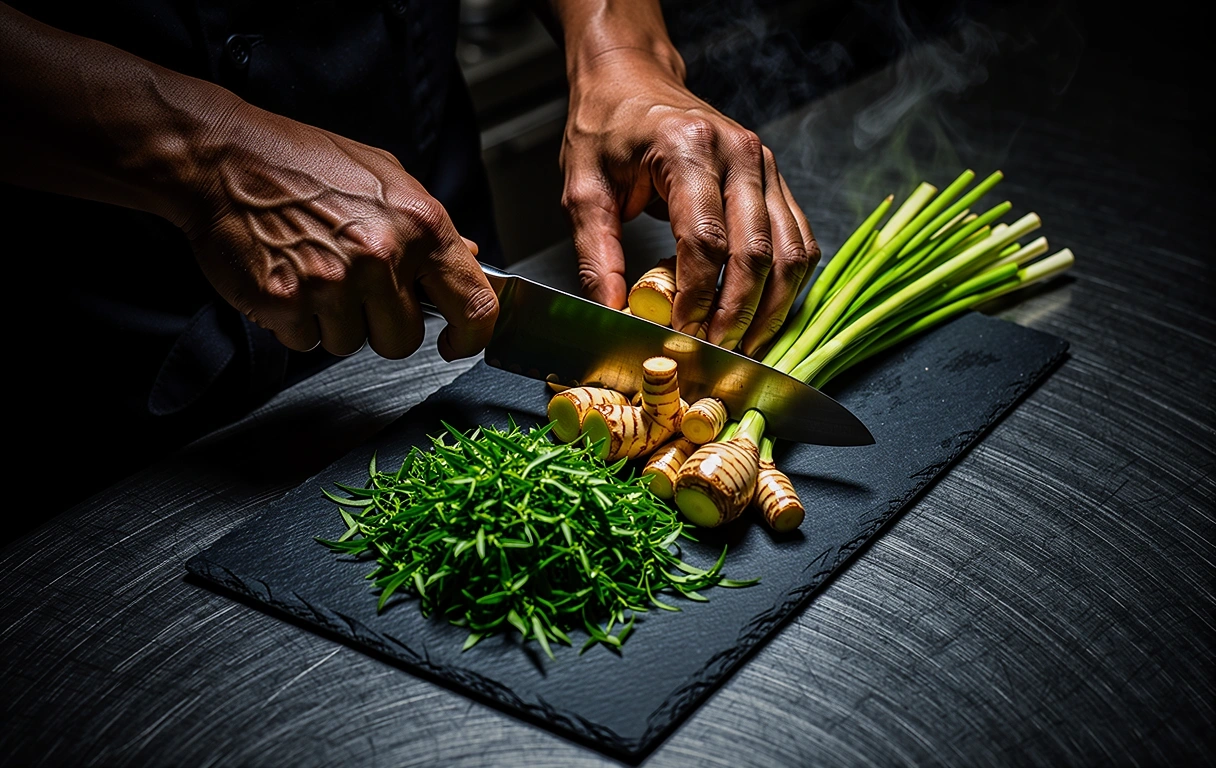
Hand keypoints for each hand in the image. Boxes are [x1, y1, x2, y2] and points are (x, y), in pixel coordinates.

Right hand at [183, 101, 497, 360]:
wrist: (223, 158)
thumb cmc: (302, 162)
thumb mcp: (385, 177)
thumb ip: (428, 227)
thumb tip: (470, 259)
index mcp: (419, 224)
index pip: (474, 304)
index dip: (471, 337)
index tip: (456, 343)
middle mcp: (382, 256)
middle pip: (403, 341)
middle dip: (380, 326)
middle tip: (353, 288)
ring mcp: (333, 283)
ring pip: (351, 344)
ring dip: (333, 321)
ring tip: (312, 271)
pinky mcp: (287, 303)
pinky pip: (306, 341)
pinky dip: (295, 321)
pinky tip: (286, 278)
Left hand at [561, 50, 818, 356]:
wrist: (634, 81)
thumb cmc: (608, 128)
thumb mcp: (583, 187)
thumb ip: (596, 252)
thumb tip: (612, 311)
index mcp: (687, 148)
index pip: (705, 241)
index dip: (696, 297)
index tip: (679, 332)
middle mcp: (739, 153)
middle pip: (755, 253)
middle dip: (737, 314)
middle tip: (713, 352)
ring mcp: (766, 165)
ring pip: (789, 252)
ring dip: (770, 308)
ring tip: (743, 345)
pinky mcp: (777, 180)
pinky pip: (800, 241)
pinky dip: (787, 284)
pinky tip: (762, 313)